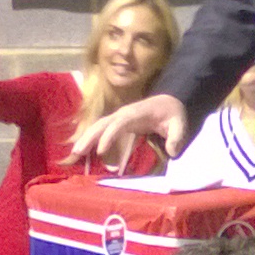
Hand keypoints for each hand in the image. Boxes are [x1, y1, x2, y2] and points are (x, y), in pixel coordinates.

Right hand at [74, 93, 189, 169]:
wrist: (169, 101)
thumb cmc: (173, 113)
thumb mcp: (180, 124)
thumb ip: (176, 137)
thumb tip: (172, 152)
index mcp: (136, 113)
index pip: (119, 123)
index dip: (109, 136)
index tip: (100, 151)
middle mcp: (124, 114)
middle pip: (102, 124)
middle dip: (89, 137)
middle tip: (77, 152)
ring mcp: (119, 118)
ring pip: (98, 126)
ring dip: (86, 138)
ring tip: (74, 154)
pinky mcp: (118, 124)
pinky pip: (102, 131)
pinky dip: (91, 139)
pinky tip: (83, 151)